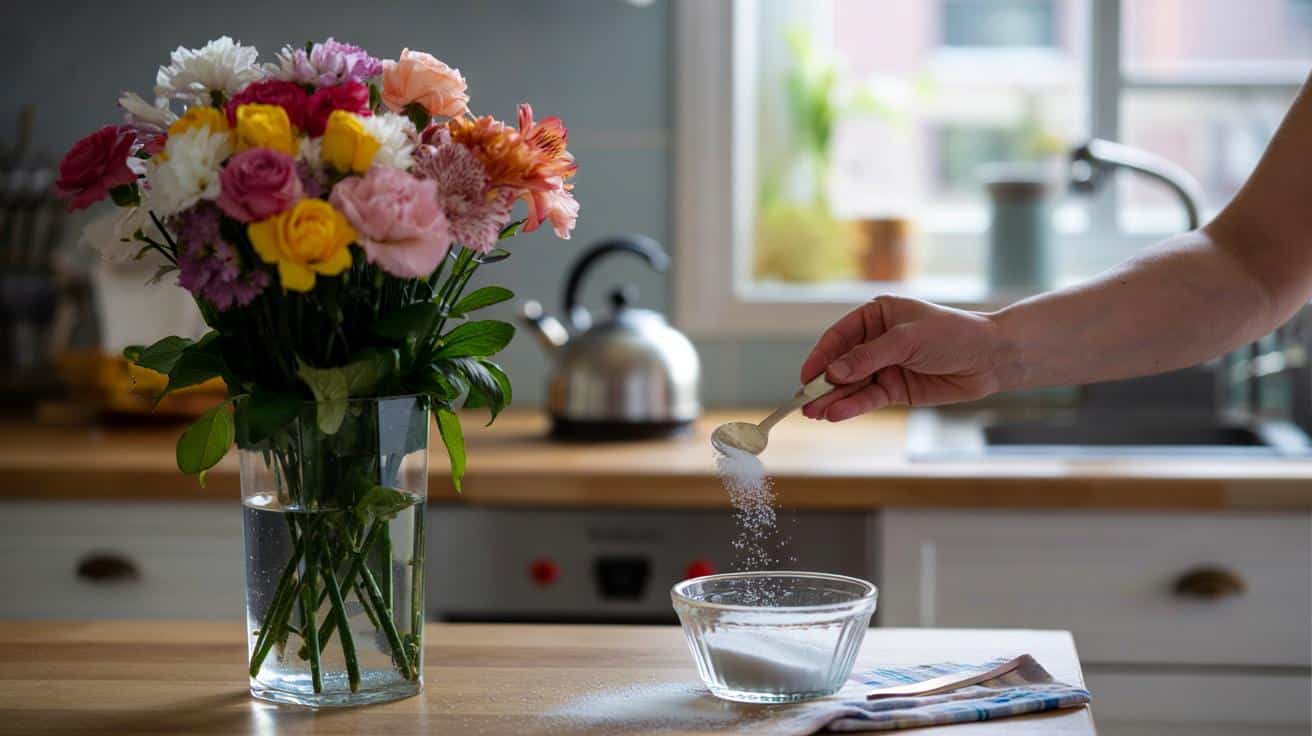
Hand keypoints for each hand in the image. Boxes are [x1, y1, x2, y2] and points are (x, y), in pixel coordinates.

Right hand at [800, 296, 1007, 420]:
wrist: (989, 358)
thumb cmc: (952, 334)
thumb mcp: (907, 340)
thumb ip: (868, 357)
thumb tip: (834, 373)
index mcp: (876, 316)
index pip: (839, 337)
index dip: (821, 357)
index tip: (806, 376)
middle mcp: (875, 341)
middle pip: (841, 364)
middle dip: (823, 383)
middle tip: (804, 402)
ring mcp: (884, 366)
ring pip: (851, 385)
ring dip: (833, 399)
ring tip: (814, 414)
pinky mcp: (894, 389)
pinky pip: (868, 398)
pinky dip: (853, 406)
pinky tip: (837, 414)